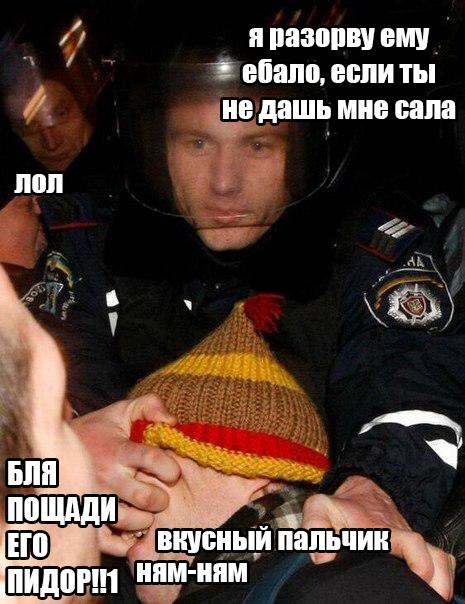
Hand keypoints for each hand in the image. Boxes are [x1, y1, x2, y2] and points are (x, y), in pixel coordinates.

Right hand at [72, 394, 180, 555]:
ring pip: (129, 521)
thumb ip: (151, 406)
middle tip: (161, 495)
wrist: (56, 446)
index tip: (171, 471)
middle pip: (146, 497)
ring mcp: (93, 500)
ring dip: (145, 519)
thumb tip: (172, 423)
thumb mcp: (124, 410)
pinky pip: (108, 543)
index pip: (152, 459)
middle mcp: (105, 476)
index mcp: (117, 450)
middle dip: (162, 498)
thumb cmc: (99, 429)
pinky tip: (130, 532)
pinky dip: (124, 543)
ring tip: (144, 511)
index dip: (170, 467)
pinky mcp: (84, 519)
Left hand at [302, 475, 455, 600]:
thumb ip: (315, 527)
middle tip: (426, 597)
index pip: (412, 543)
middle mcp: (403, 539)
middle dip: (435, 579)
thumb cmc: (339, 507)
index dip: (419, 560)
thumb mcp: (320, 508)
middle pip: (435, 558)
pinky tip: (431, 591)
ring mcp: (412, 546)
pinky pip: (439, 562)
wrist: (358, 495)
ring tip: (433, 598)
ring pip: (441, 561)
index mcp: (382, 532)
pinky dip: (441, 575)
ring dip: (441, 580)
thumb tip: (323, 559)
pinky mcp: (415, 553)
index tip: (418, 574)